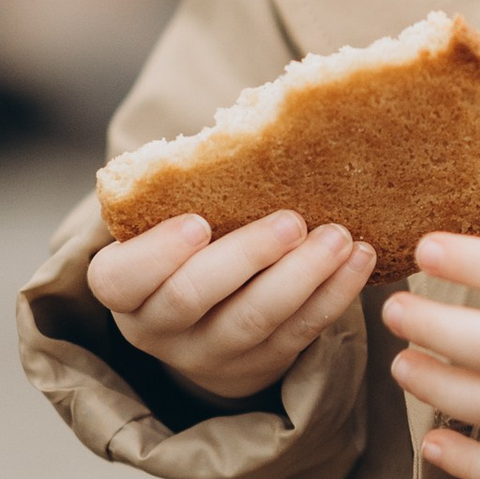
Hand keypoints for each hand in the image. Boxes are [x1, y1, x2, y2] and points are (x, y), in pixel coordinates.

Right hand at [89, 207, 373, 401]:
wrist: (204, 320)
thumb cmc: (185, 246)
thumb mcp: (165, 225)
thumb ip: (185, 191)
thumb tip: (254, 114)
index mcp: (123, 290)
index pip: (120, 279)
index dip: (157, 253)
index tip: (199, 222)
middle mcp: (158, 329)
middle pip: (193, 297)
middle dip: (246, 257)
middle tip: (291, 222)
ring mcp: (209, 353)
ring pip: (255, 320)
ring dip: (303, 276)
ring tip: (339, 238)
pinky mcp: (260, 363)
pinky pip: (299, 333)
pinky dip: (332, 295)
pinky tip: (358, 261)